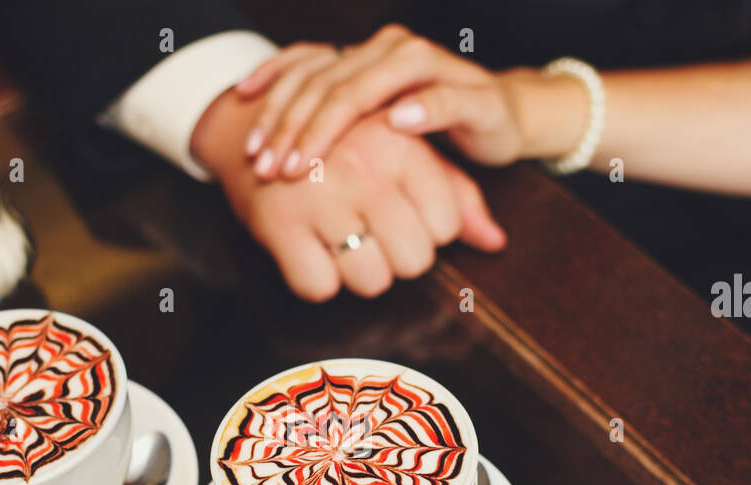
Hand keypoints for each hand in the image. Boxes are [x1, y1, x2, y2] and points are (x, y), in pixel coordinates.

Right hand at [191, 87, 505, 301]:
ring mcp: (320, 199)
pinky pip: (319, 288)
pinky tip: (310, 249)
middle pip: (414, 260)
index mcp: (400, 145)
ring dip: (358, 273)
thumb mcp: (404, 154)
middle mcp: (364, 169)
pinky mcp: (280, 226)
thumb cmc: (344, 150)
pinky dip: (316, 280)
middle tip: (370, 233)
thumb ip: (455, 195)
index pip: (446, 225)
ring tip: (340, 240)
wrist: (253, 131)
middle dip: (396, 257)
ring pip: (371, 281)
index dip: (427, 231)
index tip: (401, 214)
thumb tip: (496, 243)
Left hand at [235, 25, 582, 179]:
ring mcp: (432, 67)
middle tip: (268, 167)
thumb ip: (327, 127)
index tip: (247, 146)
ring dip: (332, 125)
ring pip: (370, 87)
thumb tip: (262, 150)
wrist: (503, 118)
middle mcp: (391, 51)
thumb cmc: (428, 126)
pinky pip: (441, 96)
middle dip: (291, 127)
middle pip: (328, 83)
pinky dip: (420, 108)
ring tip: (305, 161)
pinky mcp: (472, 93)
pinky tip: (396, 126)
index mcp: (364, 57)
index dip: (272, 105)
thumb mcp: (370, 128)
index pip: (306, 70)